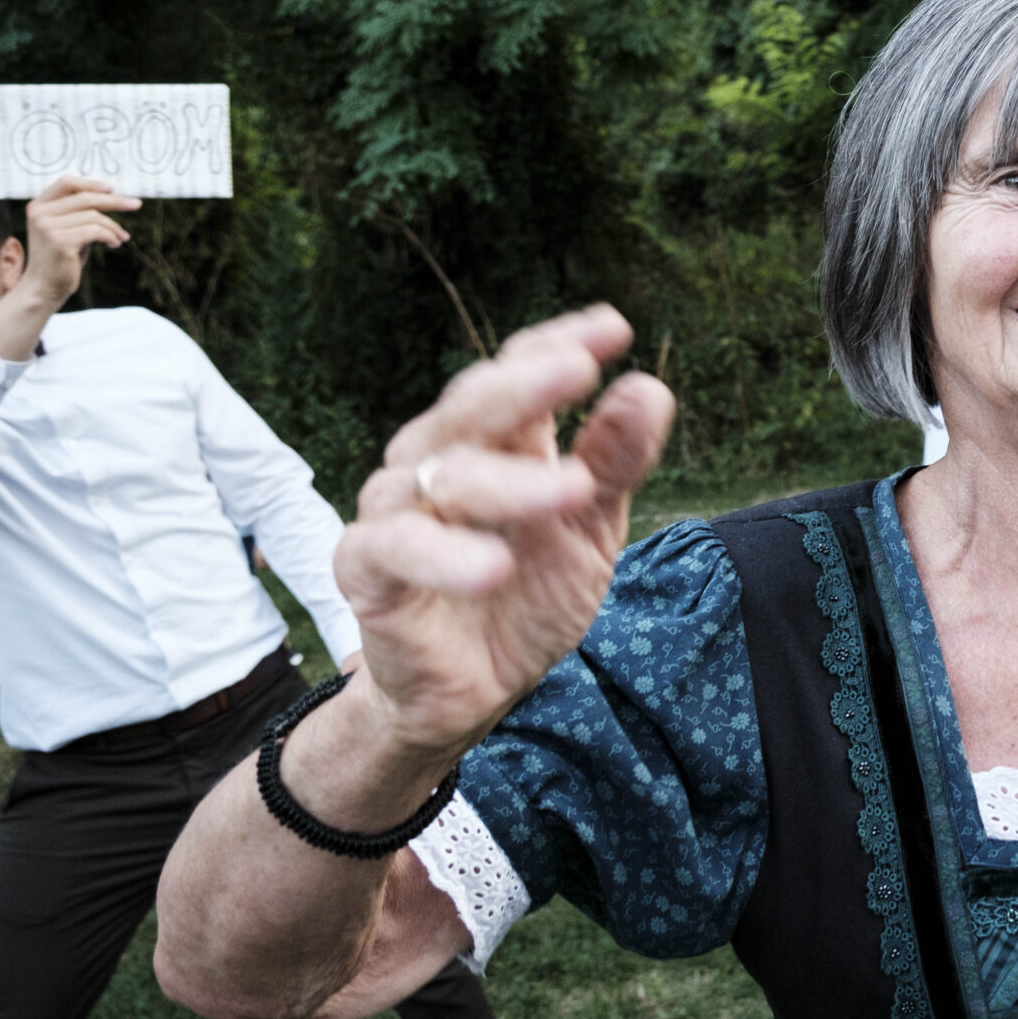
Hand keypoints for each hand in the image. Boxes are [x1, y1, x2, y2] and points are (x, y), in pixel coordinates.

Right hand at [18, 175, 138, 307]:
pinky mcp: (59, 241)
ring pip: (93, 216)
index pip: (66, 182)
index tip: (113, 188)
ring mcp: (47, 226)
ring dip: (114, 226)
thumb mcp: (67, 229)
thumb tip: (110, 194)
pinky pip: (95, 231)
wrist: (44, 288)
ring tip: (122, 237)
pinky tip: (115, 244)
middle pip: (85, 197)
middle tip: (137, 204)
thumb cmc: (61, 258)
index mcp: (38, 205)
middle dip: (115, 201)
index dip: (91, 184)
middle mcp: (39, 213)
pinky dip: (110, 236)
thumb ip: (79, 212)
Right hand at [333, 306, 674, 761]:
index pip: (517, 370)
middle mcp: (438, 458)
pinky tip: (493, 567)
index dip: (559, 343)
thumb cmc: (528, 591)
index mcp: (495, 440)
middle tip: (578, 371)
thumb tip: (650, 388)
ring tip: (574, 490)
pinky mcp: (367, 568)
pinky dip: (443, 555)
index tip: (614, 328)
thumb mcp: (591, 528)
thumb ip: (616, 462)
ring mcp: (398, 509)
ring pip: (443, 474)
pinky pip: (394, 549)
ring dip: (509, 482)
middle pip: (474, 406)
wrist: (474, 689)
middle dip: (525, 386)